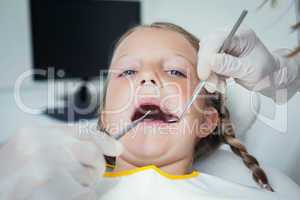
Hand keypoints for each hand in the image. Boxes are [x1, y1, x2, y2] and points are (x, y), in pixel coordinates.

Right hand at [0, 125, 122, 199]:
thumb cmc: (10, 175)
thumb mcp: (30, 150)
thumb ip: (59, 145)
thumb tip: (98, 150)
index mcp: (35, 135)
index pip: (81, 131)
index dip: (104, 141)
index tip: (116, 148)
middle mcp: (41, 149)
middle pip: (91, 154)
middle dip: (95, 167)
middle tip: (85, 175)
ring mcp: (44, 171)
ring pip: (88, 178)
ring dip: (83, 186)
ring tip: (60, 188)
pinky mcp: (48, 194)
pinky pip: (84, 195)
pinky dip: (81, 197)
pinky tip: (61, 195)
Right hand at [197, 26, 298, 96]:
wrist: (270, 77)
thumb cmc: (266, 71)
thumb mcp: (250, 69)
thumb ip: (230, 65)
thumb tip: (211, 61)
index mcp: (240, 34)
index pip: (216, 39)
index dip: (207, 56)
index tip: (204, 74)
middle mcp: (230, 37)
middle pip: (207, 48)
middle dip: (207, 68)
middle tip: (212, 84)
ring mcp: (224, 47)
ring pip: (206, 58)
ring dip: (209, 75)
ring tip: (219, 86)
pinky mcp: (219, 56)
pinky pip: (208, 66)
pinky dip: (211, 77)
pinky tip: (220, 84)